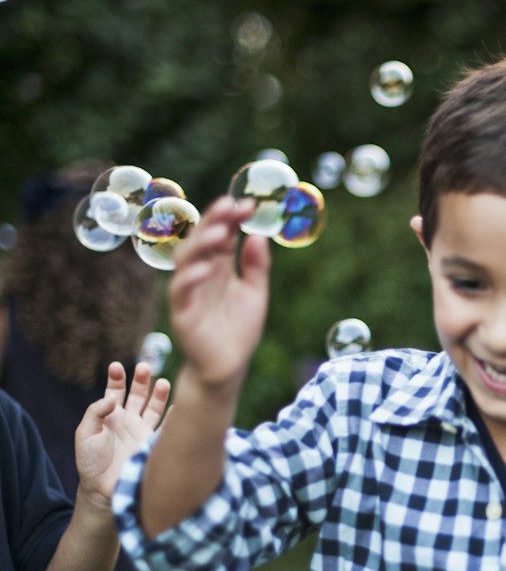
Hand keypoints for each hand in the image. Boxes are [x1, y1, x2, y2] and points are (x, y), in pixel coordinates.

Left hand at [75, 361, 170, 506]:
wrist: (103, 489)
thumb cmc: (90, 462)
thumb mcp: (85, 434)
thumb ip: (95, 412)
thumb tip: (113, 397)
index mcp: (110, 416)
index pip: (115, 391)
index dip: (117, 378)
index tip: (116, 367)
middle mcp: (128, 420)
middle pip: (137, 394)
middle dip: (141, 380)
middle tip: (144, 367)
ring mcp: (142, 431)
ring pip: (154, 407)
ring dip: (158, 394)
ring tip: (162, 382)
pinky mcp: (152, 444)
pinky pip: (166, 428)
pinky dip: (174, 417)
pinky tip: (179, 407)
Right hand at [169, 196, 270, 389]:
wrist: (228, 367)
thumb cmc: (239, 329)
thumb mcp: (256, 293)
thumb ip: (257, 266)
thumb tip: (258, 234)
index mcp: (219, 265)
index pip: (221, 233)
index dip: (230, 217)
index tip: (247, 204)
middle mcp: (201, 274)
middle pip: (201, 239)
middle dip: (213, 220)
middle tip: (229, 206)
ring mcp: (189, 292)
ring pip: (186, 260)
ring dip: (200, 244)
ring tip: (219, 232)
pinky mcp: (182, 314)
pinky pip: (181, 292)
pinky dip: (191, 279)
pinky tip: (205, 269)